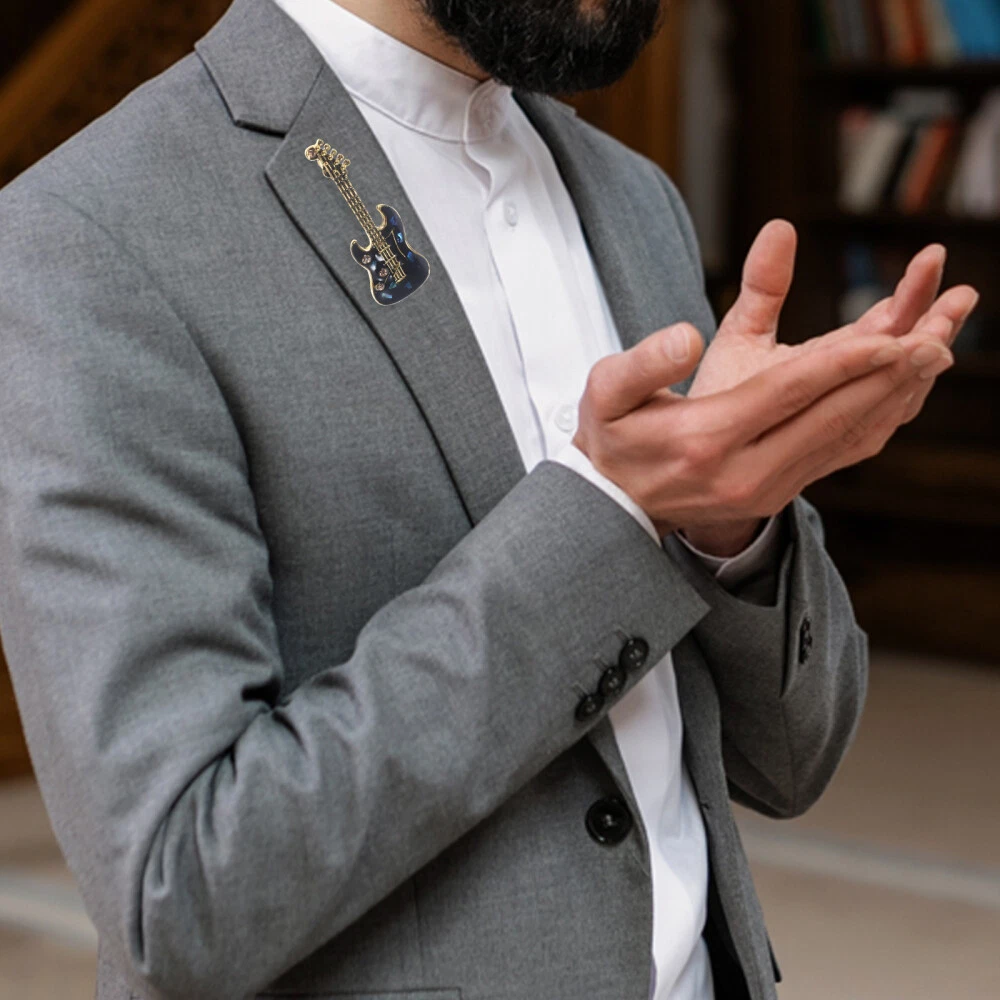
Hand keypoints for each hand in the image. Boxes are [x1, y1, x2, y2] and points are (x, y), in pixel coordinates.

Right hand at [571, 239, 978, 542]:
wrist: (614, 504)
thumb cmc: (611, 438)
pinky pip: (835, 456)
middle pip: (829, 418)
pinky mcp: (777, 495)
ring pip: (841, 439)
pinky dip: (871, 423)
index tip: (890, 333)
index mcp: (705, 439)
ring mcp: (765, 490)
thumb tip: (687, 335)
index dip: (841, 363)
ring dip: (889, 399)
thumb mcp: (606, 393)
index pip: (787, 394)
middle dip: (885, 377)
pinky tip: (897, 395)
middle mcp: (744, 472)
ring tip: (931, 357)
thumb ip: (644, 361)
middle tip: (936, 337)